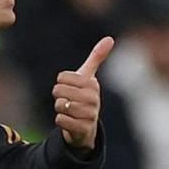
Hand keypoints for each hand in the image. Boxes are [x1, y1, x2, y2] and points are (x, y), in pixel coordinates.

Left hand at [52, 37, 114, 153]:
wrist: (87, 126)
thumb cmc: (85, 96)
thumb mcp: (89, 77)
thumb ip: (97, 57)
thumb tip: (110, 38)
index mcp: (92, 84)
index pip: (62, 77)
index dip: (61, 82)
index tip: (70, 87)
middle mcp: (93, 99)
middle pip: (58, 91)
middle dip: (59, 96)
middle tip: (68, 99)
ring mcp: (89, 115)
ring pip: (60, 105)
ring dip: (60, 108)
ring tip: (69, 110)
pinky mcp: (83, 129)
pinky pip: (60, 120)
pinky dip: (60, 120)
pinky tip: (68, 120)